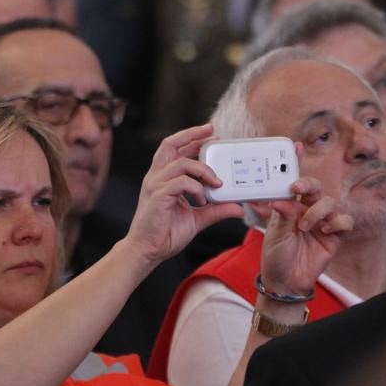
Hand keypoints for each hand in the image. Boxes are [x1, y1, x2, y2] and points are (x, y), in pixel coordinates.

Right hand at [125, 123, 244, 266]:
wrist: (148, 250)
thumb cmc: (165, 234)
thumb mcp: (197, 219)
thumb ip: (216, 210)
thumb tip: (238, 207)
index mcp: (162, 178)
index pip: (175, 149)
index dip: (192, 139)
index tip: (212, 135)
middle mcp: (156, 177)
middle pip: (171, 144)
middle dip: (193, 136)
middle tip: (213, 134)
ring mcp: (155, 185)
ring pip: (182, 163)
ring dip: (204, 170)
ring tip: (216, 184)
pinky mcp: (158, 195)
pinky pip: (181, 182)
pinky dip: (196, 188)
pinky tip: (202, 200)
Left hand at [255, 158, 353, 295]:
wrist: (285, 280)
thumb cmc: (276, 255)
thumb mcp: (275, 233)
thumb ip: (283, 215)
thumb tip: (282, 197)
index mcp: (290, 206)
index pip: (295, 181)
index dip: (296, 162)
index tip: (295, 146)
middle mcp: (307, 210)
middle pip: (315, 187)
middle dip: (309, 184)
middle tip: (298, 188)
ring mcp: (322, 222)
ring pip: (330, 202)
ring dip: (317, 211)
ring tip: (304, 227)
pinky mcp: (335, 236)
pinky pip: (344, 221)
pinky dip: (335, 223)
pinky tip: (324, 232)